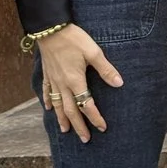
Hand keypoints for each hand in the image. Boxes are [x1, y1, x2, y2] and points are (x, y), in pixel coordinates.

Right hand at [36, 24, 120, 141]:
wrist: (50, 28)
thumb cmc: (73, 39)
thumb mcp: (93, 52)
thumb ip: (106, 70)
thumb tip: (119, 83)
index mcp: (75, 81)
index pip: (86, 104)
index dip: (95, 117)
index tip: (102, 128)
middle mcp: (63, 84)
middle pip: (70, 110)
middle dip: (78, 126)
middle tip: (85, 139)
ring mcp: (53, 80)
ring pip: (57, 105)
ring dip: (62, 119)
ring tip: (65, 130)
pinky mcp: (47, 74)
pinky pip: (47, 91)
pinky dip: (48, 101)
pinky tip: (48, 108)